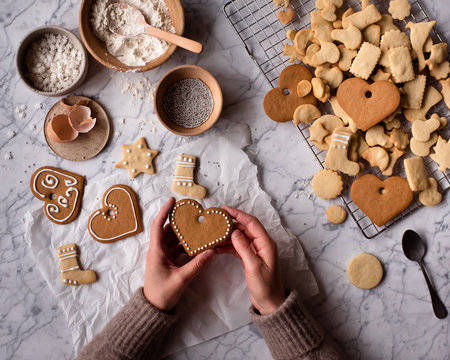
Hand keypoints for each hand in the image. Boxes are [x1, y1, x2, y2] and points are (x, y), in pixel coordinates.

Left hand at [144, 197, 214, 311]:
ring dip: (183, 233)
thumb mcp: (181, 279)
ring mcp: (162, 255)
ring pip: (173, 238)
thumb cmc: (162, 294)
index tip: (173, 200)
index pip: (158, 226)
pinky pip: (176, 247)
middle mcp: (157, 250)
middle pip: (168, 230)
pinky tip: (196, 243)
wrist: (153, 309)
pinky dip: (185, 244)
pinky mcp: (167, 261)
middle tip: (192, 213)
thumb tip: (211, 251)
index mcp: (156, 251)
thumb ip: (197, 265)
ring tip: (197, 226)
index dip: (165, 211)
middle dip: (179, 221)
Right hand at [218, 206, 284, 314]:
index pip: (251, 223)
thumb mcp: (253, 267)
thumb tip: (234, 232)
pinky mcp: (250, 257)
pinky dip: (228, 246)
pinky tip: (217, 246)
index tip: (225, 209)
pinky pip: (238, 246)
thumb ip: (244, 248)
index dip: (238, 214)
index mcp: (266, 243)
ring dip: (227, 235)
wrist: (269, 302)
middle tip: (215, 220)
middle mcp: (262, 244)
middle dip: (230, 223)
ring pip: (240, 237)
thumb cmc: (265, 286)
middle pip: (245, 227)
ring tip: (213, 234)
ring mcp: (256, 250)